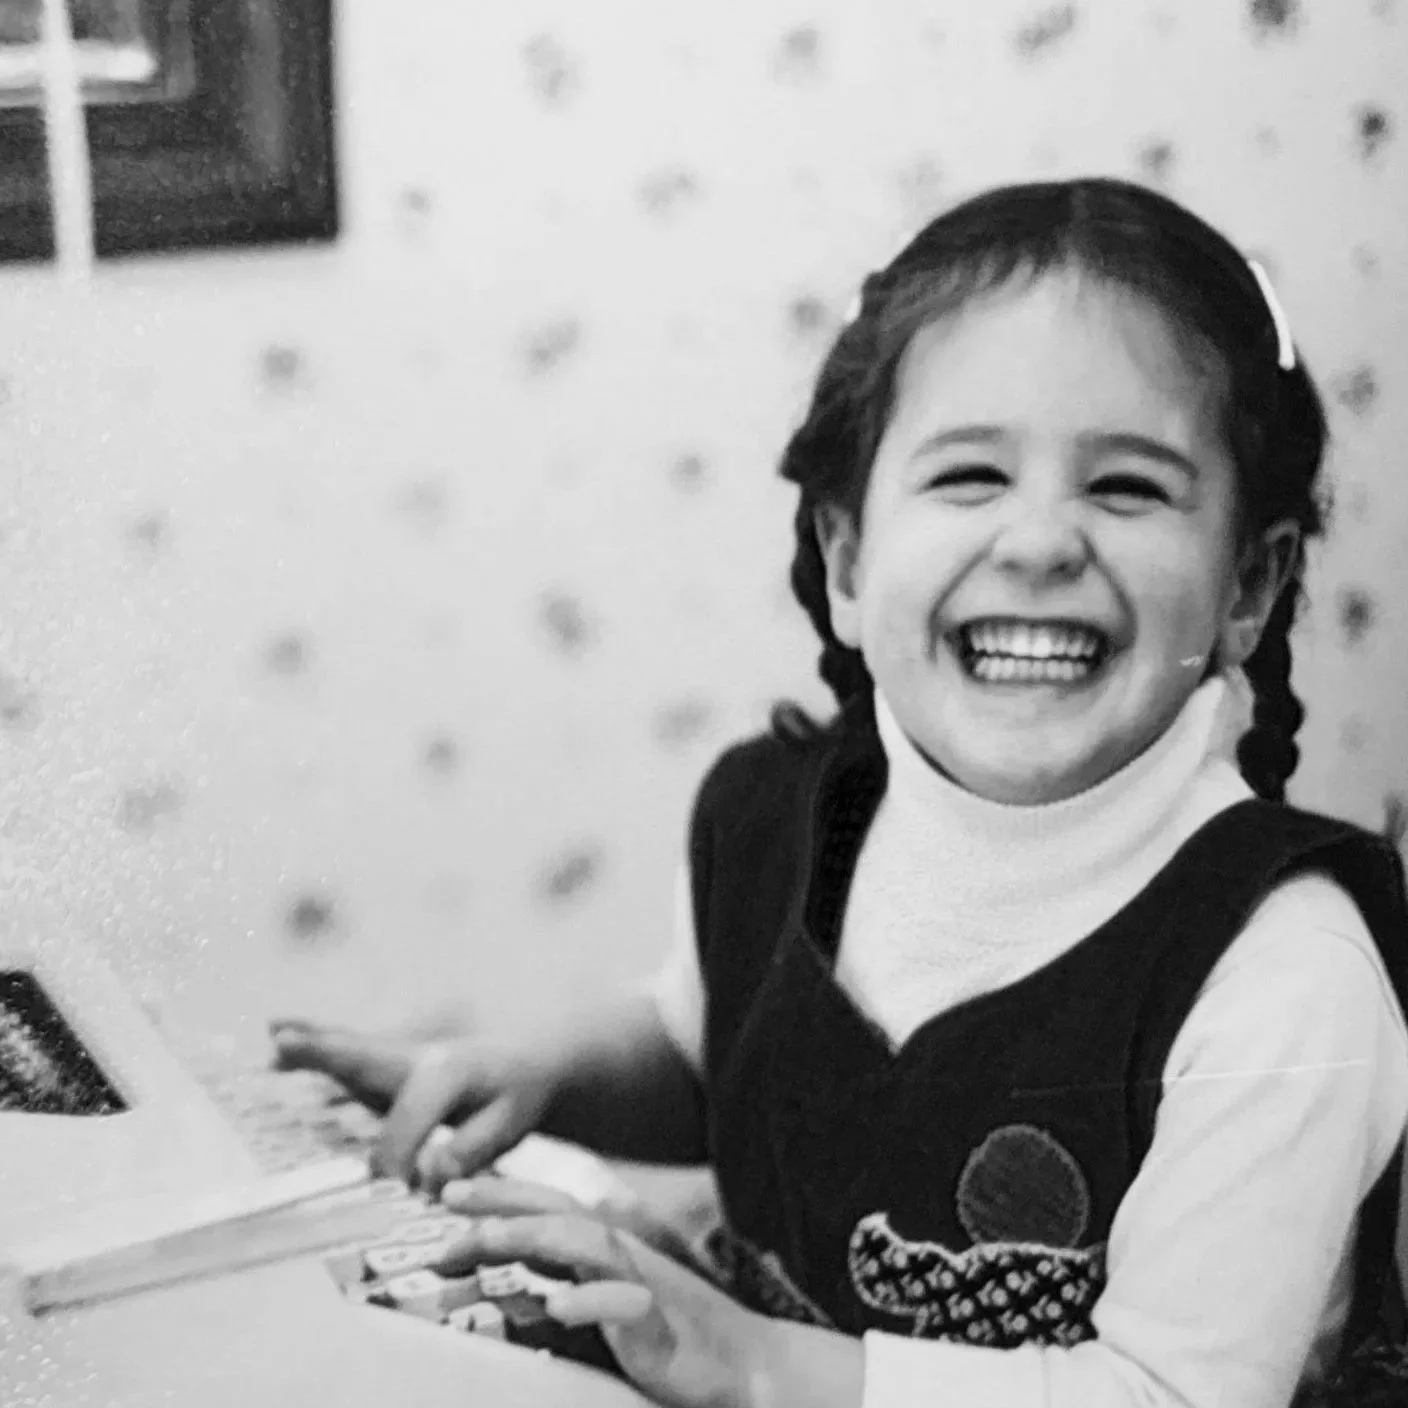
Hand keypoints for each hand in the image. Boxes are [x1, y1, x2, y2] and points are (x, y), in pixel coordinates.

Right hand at [268, 1017, 560, 1188]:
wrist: (525, 1062)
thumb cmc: (517, 1095)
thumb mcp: (509, 1125)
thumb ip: (469, 1151)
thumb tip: (428, 1177)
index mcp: (449, 1071)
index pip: (409, 1117)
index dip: (398, 1156)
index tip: (398, 1190)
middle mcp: (417, 1055)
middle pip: (365, 1055)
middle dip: (326, 1051)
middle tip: (281, 1039)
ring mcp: (399, 1053)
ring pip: (349, 1049)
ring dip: (311, 1045)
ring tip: (271, 1034)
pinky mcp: (386, 1060)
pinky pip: (346, 1052)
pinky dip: (314, 1045)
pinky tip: (275, 1034)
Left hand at [433, 1207, 776, 1407]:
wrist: (746, 1365)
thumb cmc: (673, 1336)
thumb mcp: (612, 1304)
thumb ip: (570, 1285)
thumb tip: (516, 1284)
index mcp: (607, 1252)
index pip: (548, 1209)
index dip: (501, 1194)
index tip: (448, 1190)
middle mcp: (621, 1257)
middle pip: (559, 1210)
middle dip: (504, 1196)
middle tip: (448, 1193)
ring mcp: (641, 1287)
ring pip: (586, 1244)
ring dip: (534, 1235)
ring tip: (486, 1237)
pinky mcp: (659, 1328)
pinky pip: (625, 1307)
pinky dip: (590, 1301)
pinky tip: (557, 1306)